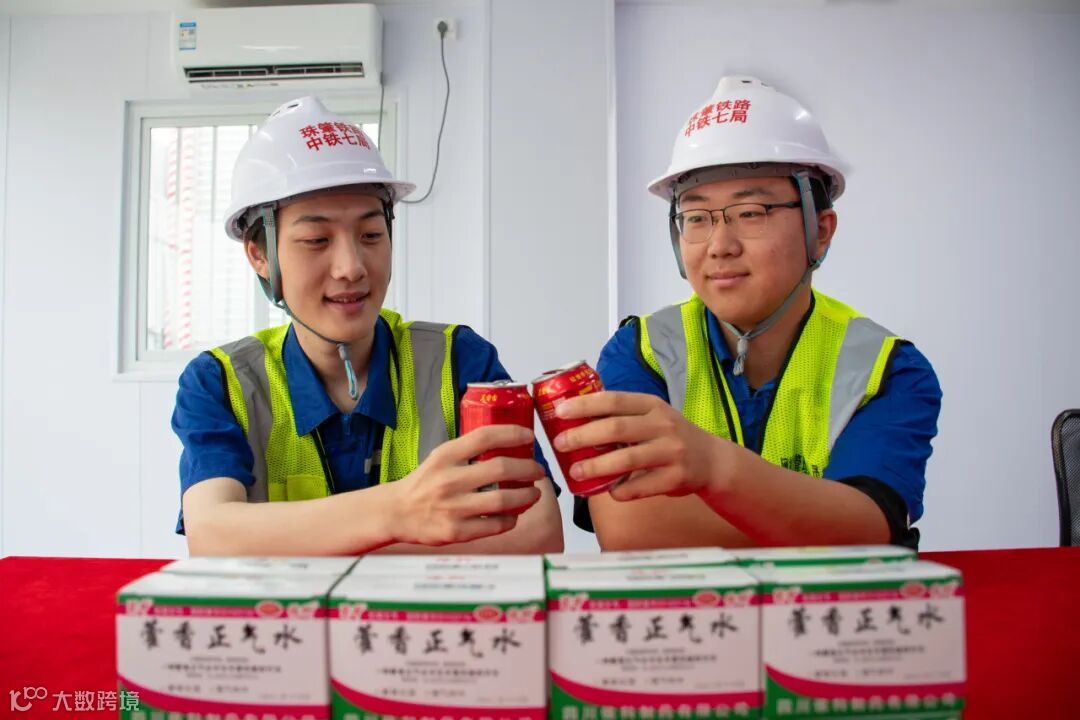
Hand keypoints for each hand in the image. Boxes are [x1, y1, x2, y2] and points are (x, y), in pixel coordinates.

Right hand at [389, 424, 546, 544]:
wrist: (395, 512)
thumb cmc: (424, 483)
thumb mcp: (440, 458)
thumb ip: (468, 451)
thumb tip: (509, 444)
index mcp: (445, 456)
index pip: (484, 436)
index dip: (512, 433)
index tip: (529, 436)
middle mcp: (449, 480)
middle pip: (501, 468)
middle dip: (528, 468)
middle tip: (538, 470)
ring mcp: (453, 507)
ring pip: (503, 500)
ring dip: (526, 496)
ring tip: (534, 493)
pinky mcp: (456, 531)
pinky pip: (494, 525)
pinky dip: (510, 520)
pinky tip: (513, 515)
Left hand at [552, 391, 729, 500]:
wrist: (712, 460)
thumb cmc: (671, 437)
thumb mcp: (653, 417)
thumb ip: (623, 417)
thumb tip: (575, 423)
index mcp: (652, 405)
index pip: (614, 400)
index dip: (585, 405)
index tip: (560, 412)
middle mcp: (663, 425)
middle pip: (616, 428)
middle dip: (583, 436)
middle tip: (560, 444)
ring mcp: (671, 451)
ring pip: (627, 459)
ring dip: (596, 467)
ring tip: (576, 472)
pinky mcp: (675, 477)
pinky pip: (641, 487)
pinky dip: (621, 490)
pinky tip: (609, 491)